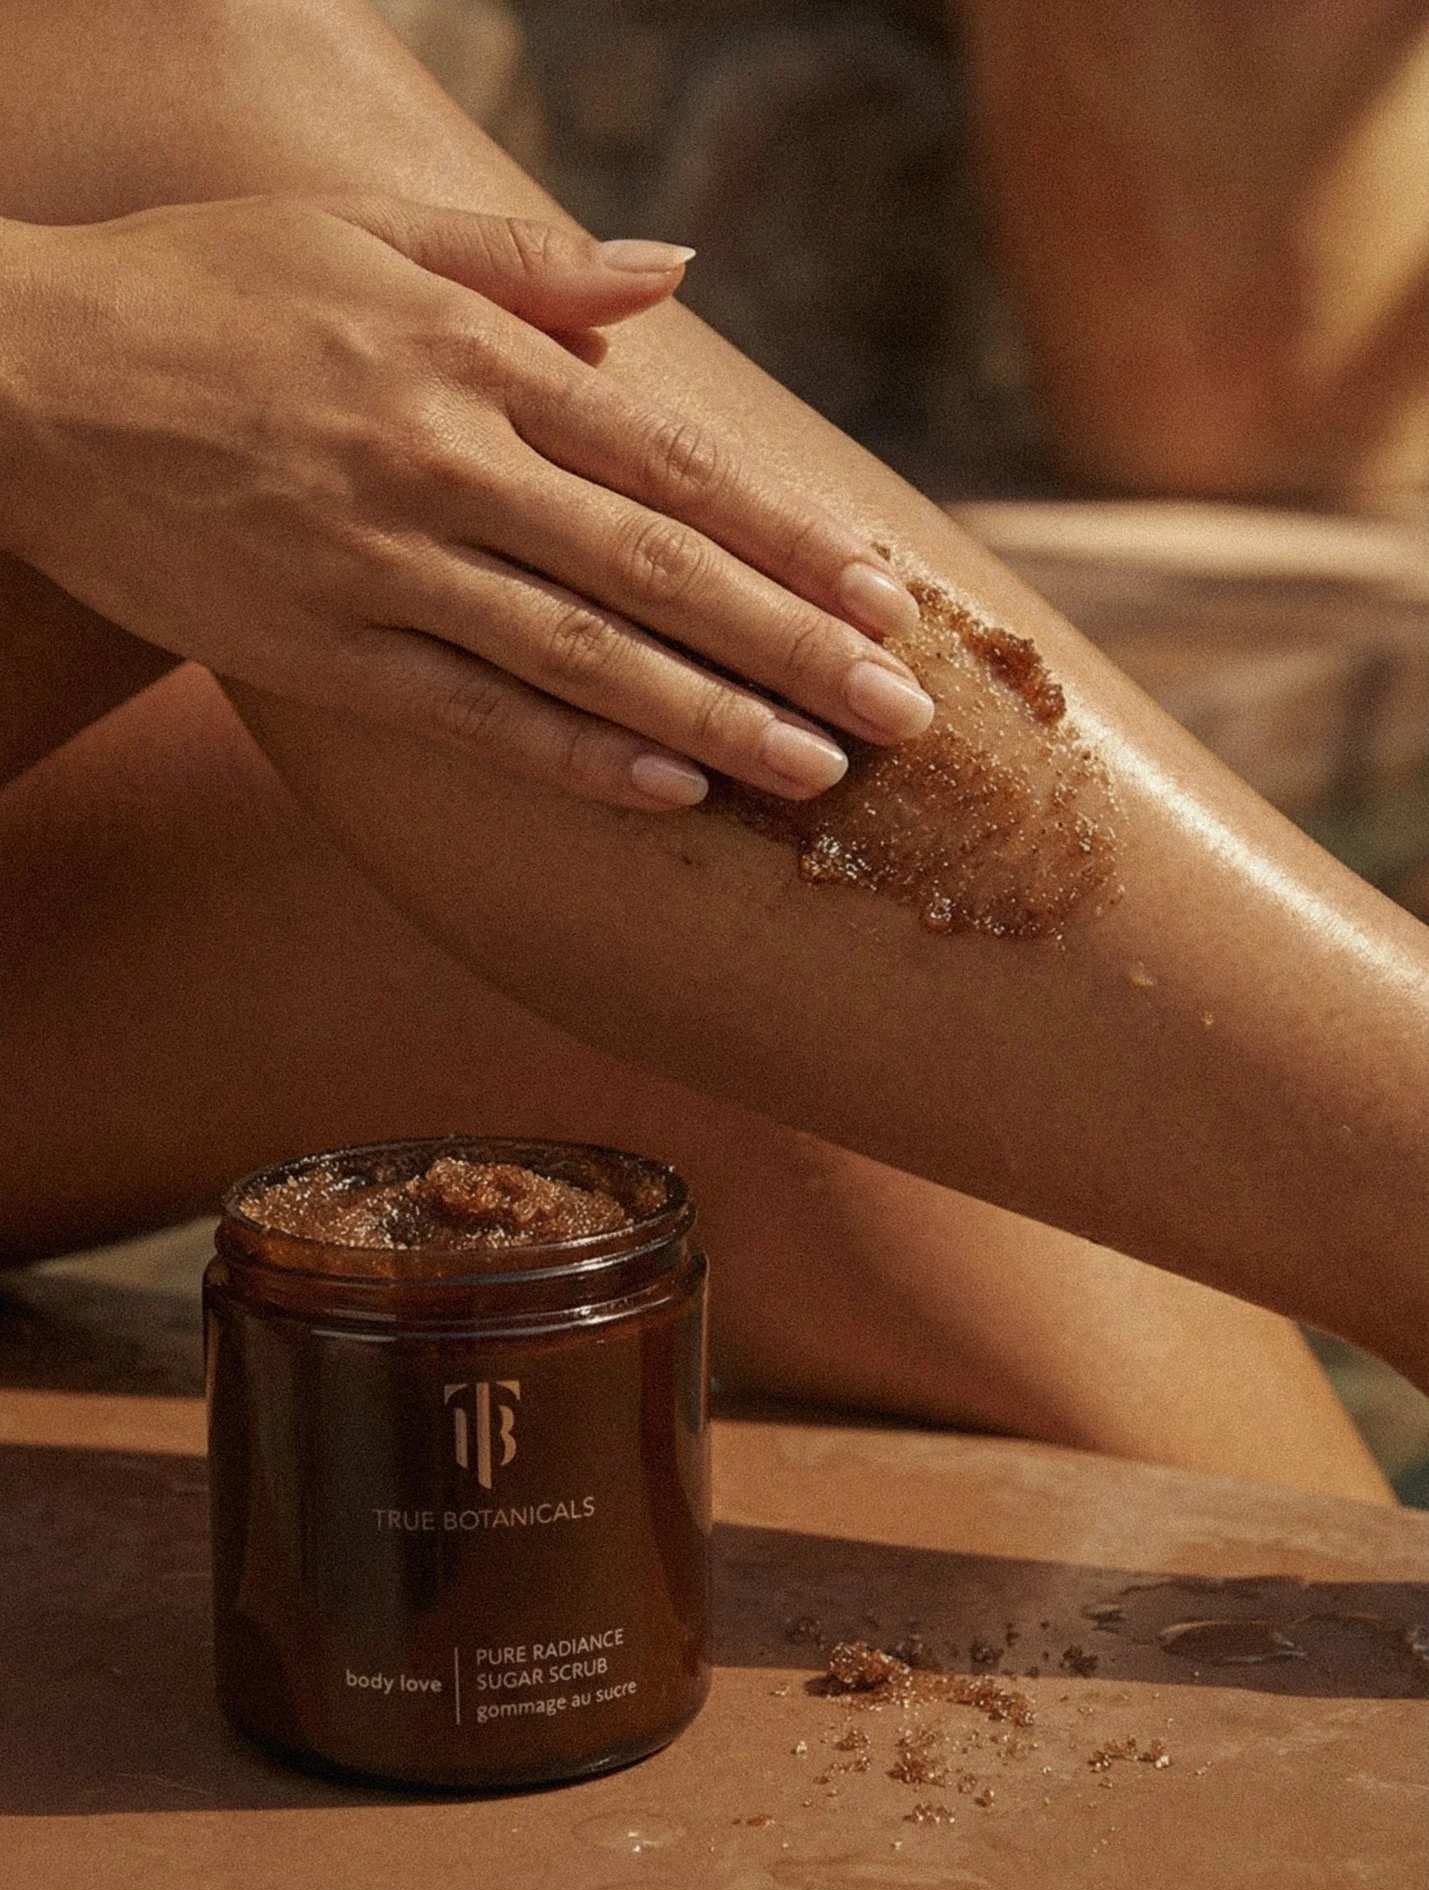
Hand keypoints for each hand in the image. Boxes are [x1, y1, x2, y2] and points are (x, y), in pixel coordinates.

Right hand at [0, 194, 925, 808]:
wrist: (22, 373)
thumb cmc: (203, 288)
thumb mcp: (364, 231)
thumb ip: (527, 261)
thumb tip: (671, 277)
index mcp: (475, 358)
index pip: (674, 464)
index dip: (790, 538)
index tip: (883, 597)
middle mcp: (447, 462)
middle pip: (659, 572)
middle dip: (795, 647)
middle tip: (900, 717)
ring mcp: (385, 564)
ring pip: (584, 657)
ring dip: (714, 720)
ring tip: (817, 773)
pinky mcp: (323, 650)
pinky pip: (474, 716)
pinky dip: (576, 757)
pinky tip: (667, 793)